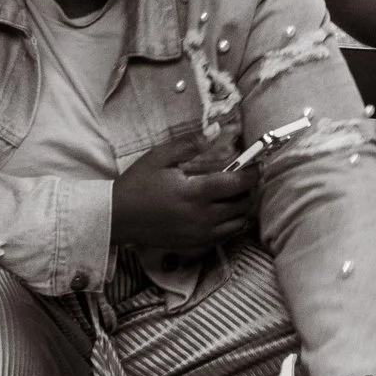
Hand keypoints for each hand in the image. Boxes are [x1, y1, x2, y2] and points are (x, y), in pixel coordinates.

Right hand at [111, 134, 257, 252]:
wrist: (117, 218)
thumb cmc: (137, 185)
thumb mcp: (160, 157)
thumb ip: (190, 144)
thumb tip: (216, 130)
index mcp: (196, 192)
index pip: (238, 183)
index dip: (254, 173)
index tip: (258, 165)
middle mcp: (203, 217)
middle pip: (243, 204)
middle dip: (248, 189)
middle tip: (243, 177)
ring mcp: (201, 234)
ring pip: (238, 222)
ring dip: (241, 208)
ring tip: (234, 195)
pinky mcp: (196, 244)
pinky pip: (226, 236)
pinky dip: (231, 223)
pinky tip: (222, 212)